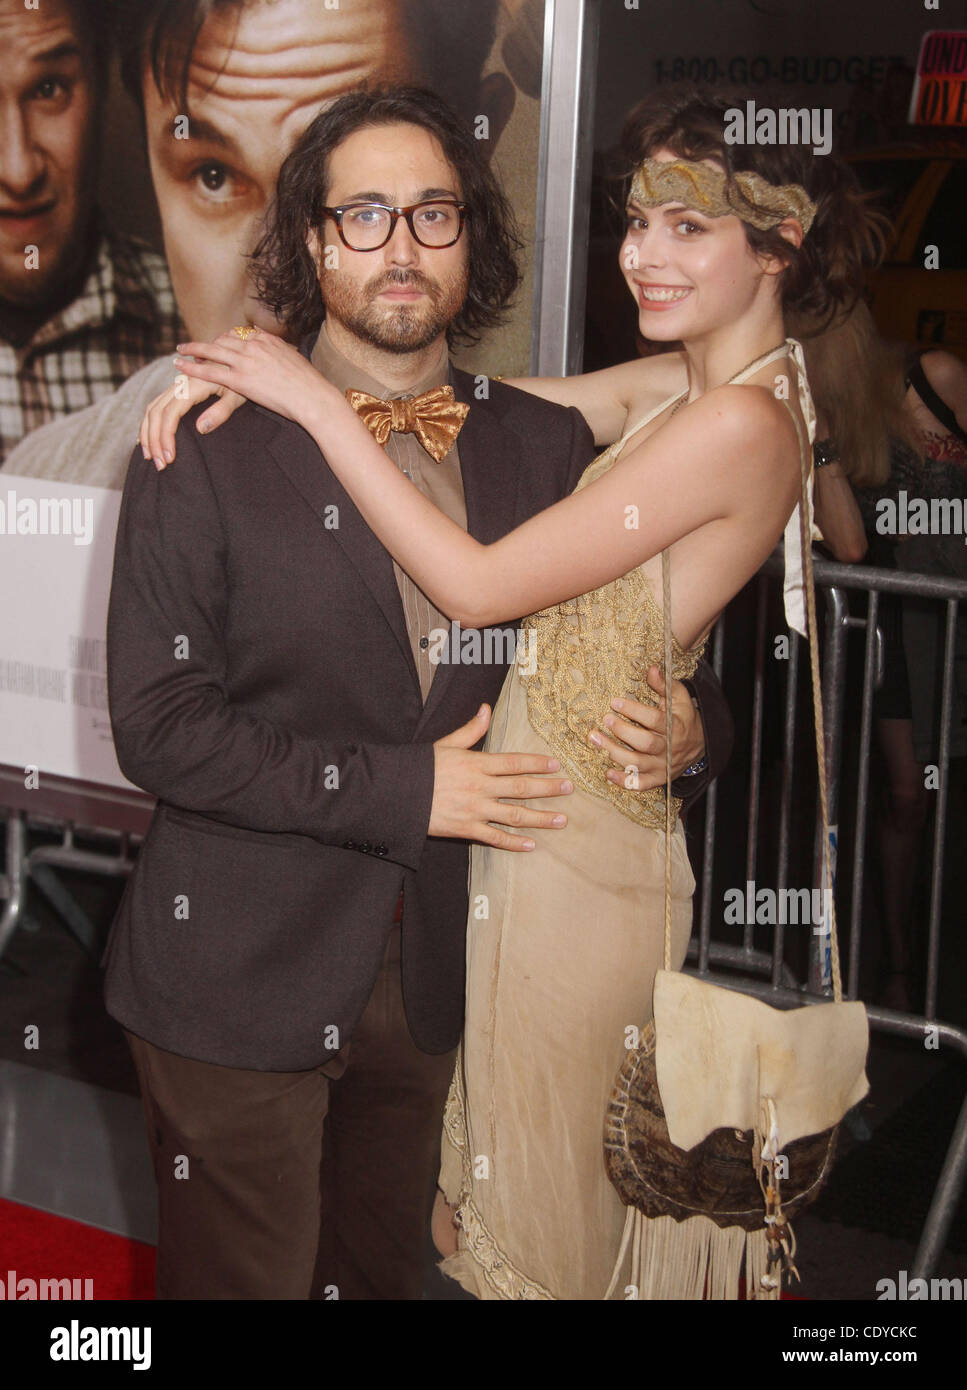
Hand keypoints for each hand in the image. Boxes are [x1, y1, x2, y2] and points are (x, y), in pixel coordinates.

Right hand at [140, 375, 245, 469]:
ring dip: (148, 434)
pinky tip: (146, 439)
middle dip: (154, 441)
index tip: (169, 458)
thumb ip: (221, 411)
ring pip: (152, 409)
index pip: (171, 413)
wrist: (239, 362)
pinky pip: (156, 405)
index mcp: (193, 385)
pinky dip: (148, 423)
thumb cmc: (242, 382)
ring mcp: (176, 386)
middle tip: (160, 465)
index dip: (166, 436)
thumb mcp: (237, 396)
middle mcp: (180, 384)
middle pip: (157, 413)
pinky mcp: (177, 389)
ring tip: (150, 457)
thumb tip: (200, 428)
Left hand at [172, 328, 342, 435]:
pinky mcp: (240, 378)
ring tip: (181, 350)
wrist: (314, 397)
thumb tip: (285, 358)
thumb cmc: (311, 386)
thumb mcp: (298, 362)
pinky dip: (193, 367)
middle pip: (225, 338)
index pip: (243, 333)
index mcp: (270, 340)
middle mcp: (255, 345)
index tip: (220, 340)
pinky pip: (210, 370)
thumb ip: (285, 357)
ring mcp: (246, 360)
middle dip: (209, 342)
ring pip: (213, 350)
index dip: (228, 337)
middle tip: (194, 345)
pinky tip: (181, 365)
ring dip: (193, 349)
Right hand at [430, 705, 572, 850]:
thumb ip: (470, 729)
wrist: (395, 794)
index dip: (537, 763)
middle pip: (521, 788)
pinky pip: (494, 838)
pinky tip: (531, 844)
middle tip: (569, 789)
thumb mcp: (445, 744)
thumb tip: (486, 708)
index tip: (556, 765)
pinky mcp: (466, 829)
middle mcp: (480, 787)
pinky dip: (513, 842)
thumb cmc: (419, 768)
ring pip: (514, 815)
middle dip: (548, 789)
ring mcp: (474, 810)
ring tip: (561, 820)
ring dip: (540, 818)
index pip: (514, 762)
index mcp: (476, 764)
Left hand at [589, 667, 705, 790]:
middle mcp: (669, 748)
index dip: (634, 711)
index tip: (614, 702)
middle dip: (623, 731)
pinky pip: (640, 784)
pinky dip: (623, 781)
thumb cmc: (683, 717)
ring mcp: (662, 766)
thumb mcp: (679, 698)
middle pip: (645, 743)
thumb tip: (650, 668)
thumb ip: (664, 685)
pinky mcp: (657, 779)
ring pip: (637, 764)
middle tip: (605, 719)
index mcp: (676, 727)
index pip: (654, 719)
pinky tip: (607, 773)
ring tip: (595, 739)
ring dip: (614, 752)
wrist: (700, 745)